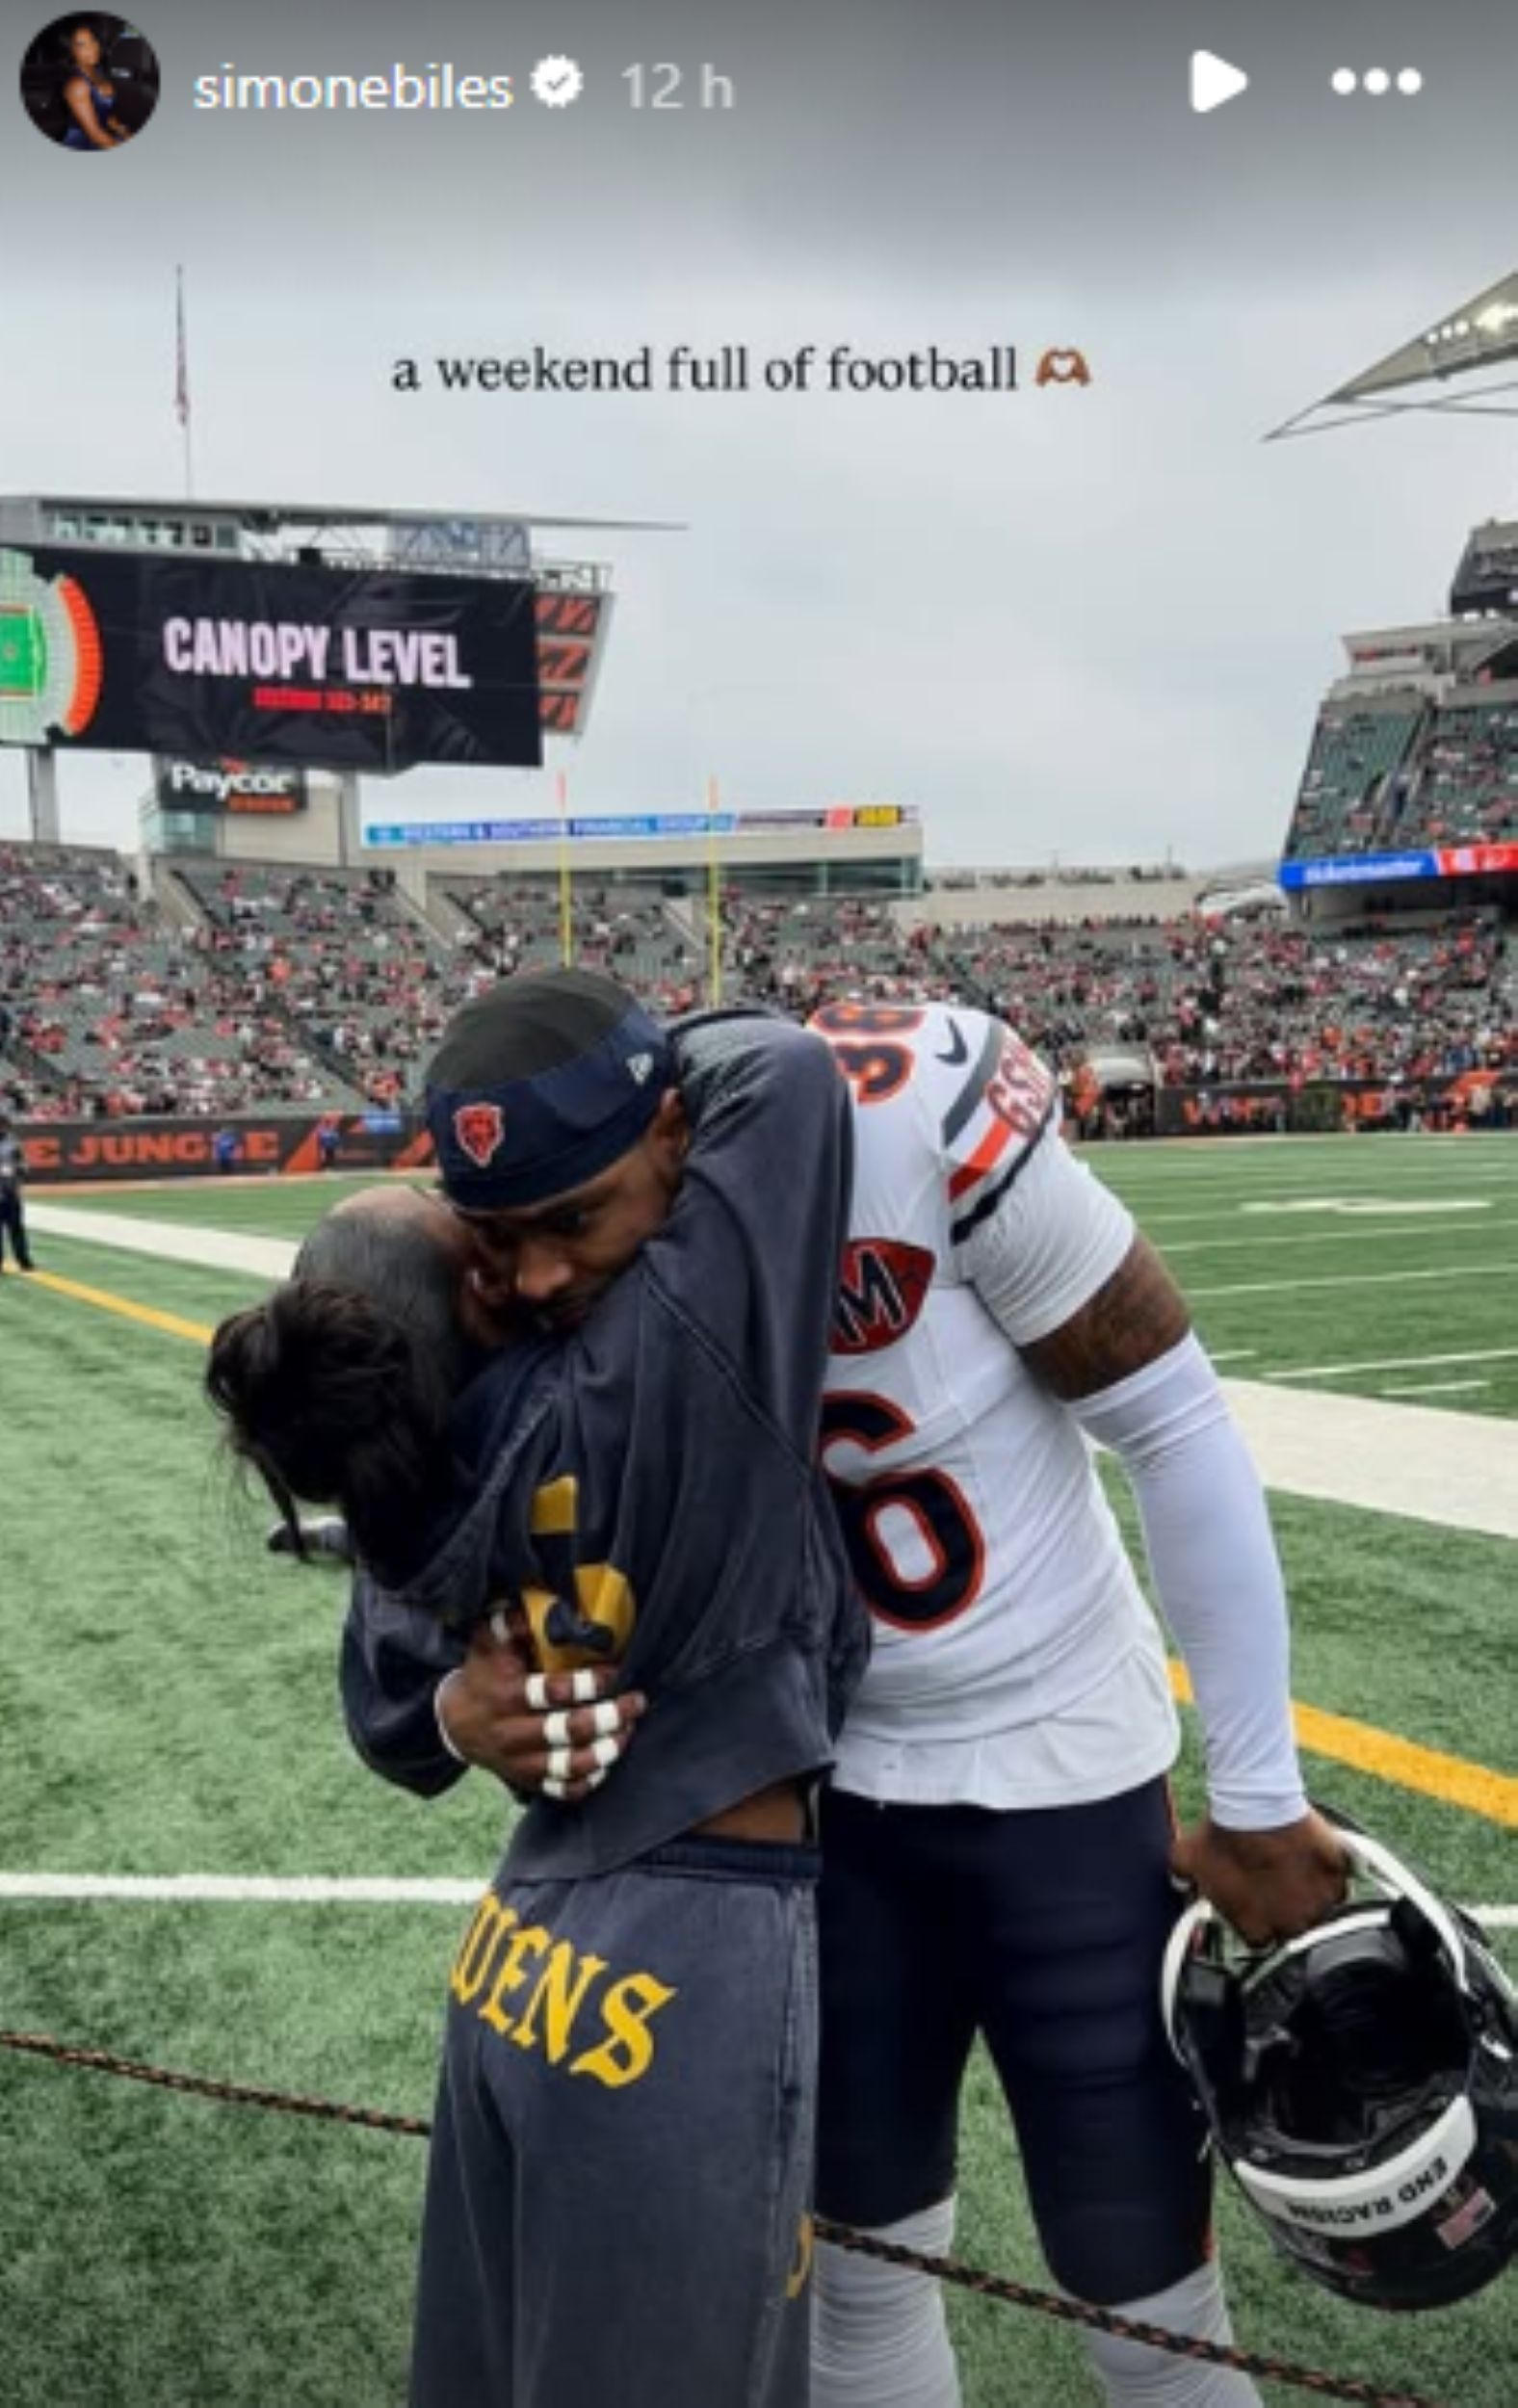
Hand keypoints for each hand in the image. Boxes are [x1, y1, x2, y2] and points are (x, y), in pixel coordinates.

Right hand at [437, 1616, 645, 1802]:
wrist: (457, 1722)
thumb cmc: (483, 1674)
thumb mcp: (488, 1641)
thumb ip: (511, 1623)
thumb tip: (537, 1611)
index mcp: (507, 1695)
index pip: (554, 1692)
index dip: (588, 1683)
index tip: (614, 1673)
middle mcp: (513, 1733)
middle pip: (568, 1731)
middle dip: (609, 1716)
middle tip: (636, 1702)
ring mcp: (521, 1762)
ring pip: (570, 1765)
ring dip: (606, 1750)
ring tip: (627, 1730)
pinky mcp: (528, 1781)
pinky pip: (564, 1790)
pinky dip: (590, 1780)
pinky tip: (608, 1761)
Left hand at [1171, 1808, 1348, 1947]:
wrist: (1254, 1804)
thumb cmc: (1222, 1834)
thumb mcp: (1187, 1860)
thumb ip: (1182, 1881)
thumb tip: (1179, 1883)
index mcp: (1256, 1931)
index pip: (1260, 1939)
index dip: (1256, 1918)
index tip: (1254, 1901)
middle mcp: (1291, 1926)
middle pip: (1292, 1926)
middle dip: (1284, 1907)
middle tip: (1274, 1879)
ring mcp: (1319, 1904)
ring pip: (1319, 1908)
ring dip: (1309, 1893)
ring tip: (1293, 1864)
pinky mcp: (1338, 1877)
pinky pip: (1338, 1883)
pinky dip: (1330, 1873)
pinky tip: (1314, 1856)